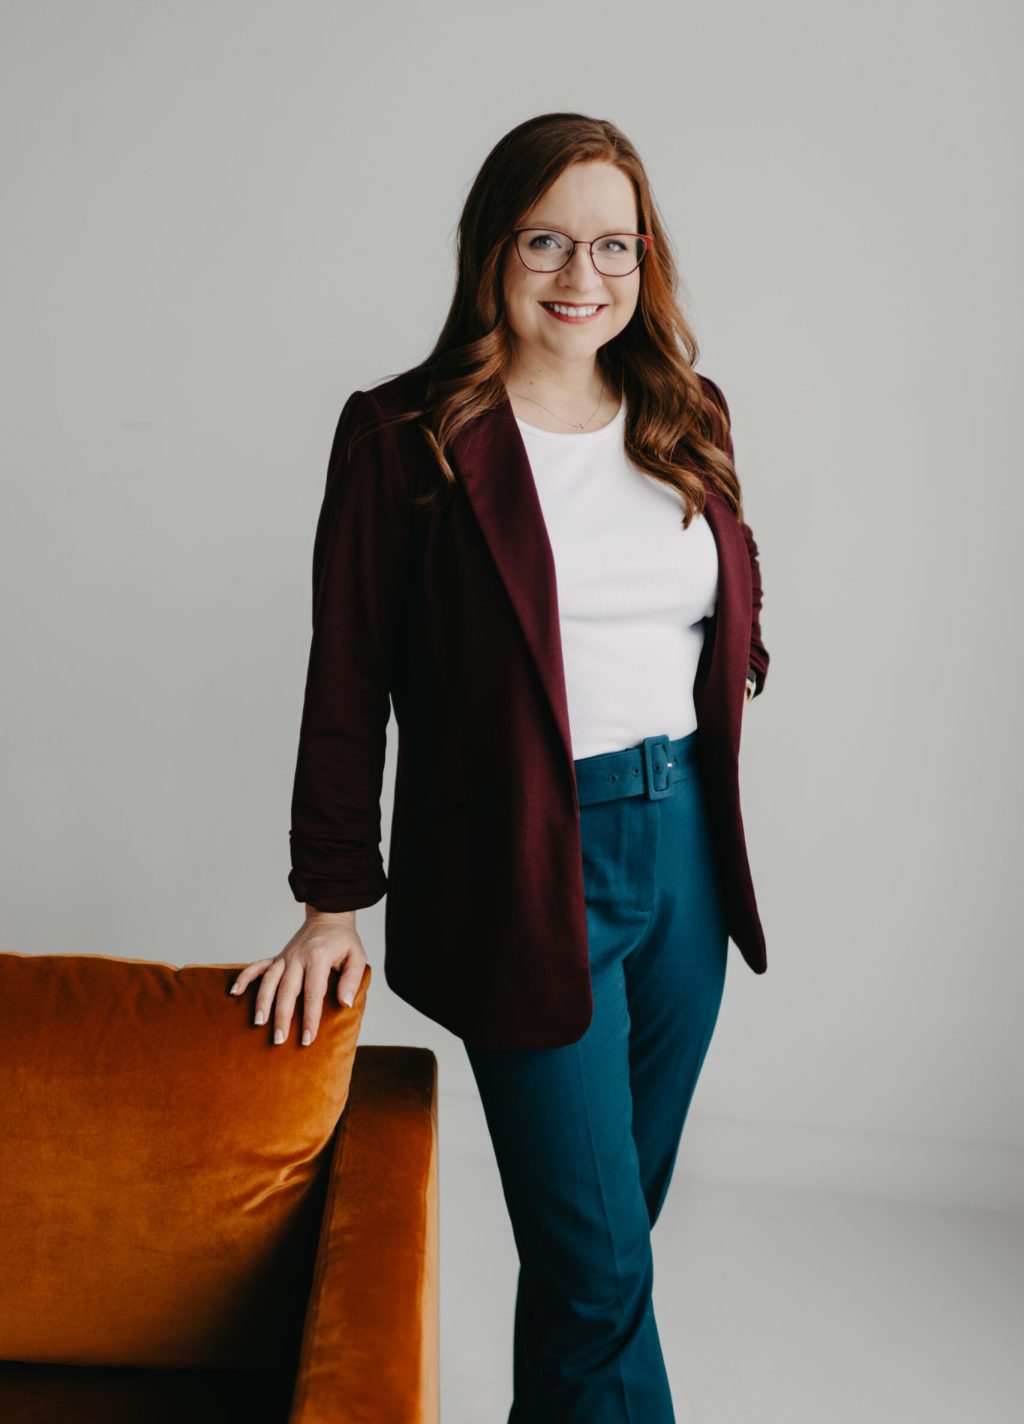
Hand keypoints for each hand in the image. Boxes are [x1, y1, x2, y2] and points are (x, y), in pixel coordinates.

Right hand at [229, 911, 366, 1046]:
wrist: (329, 917)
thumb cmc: (344, 941)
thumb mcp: (357, 957)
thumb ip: (352, 979)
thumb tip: (345, 1003)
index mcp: (318, 957)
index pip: (313, 993)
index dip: (310, 1018)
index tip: (308, 1039)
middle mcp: (298, 957)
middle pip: (287, 990)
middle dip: (282, 1016)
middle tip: (279, 1040)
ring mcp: (285, 956)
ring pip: (269, 981)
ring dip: (262, 1002)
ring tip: (258, 1023)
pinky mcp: (277, 956)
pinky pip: (257, 966)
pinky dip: (244, 978)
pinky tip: (234, 992)